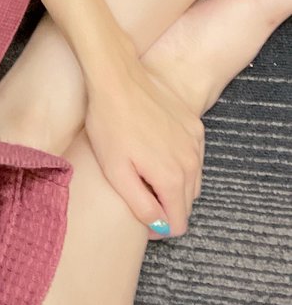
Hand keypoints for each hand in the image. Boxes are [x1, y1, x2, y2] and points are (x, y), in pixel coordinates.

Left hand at [84, 55, 203, 237]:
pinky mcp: (194, 123)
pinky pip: (194, 155)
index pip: (179, 223)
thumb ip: (141, 205)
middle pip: (187, 203)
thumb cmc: (109, 122)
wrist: (116, 76)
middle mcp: (191, 162)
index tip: (141, 216)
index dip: (159, 227)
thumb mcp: (116, 171)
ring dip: (175, 184)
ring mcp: (195, 141)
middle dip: (167, 206)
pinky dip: (180, 161)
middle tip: (140, 191)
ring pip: (193, 180)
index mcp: (173, 178)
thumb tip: (160, 226)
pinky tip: (157, 150)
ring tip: (146, 171)